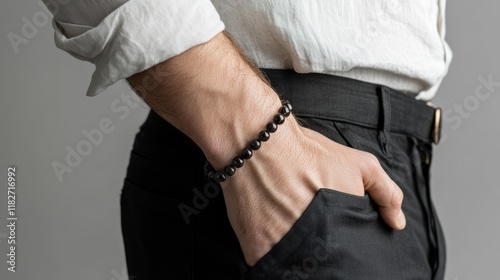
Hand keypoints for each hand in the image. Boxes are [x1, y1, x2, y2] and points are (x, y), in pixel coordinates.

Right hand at [126, 32, 404, 265]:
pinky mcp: (258, 252)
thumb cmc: (306, 153)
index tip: (336, 233)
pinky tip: (271, 226)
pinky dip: (272, 250)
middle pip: (323, 260)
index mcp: (343, 230)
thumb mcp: (359, 164)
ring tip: (288, 221)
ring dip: (297, 250)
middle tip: (312, 223)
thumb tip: (397, 221)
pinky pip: (269, 262)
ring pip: (297, 263)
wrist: (259, 144)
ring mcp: (286, 252)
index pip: (350, 254)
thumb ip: (386, 193)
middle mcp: (316, 246)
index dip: (345, 244)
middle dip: (322, 246)